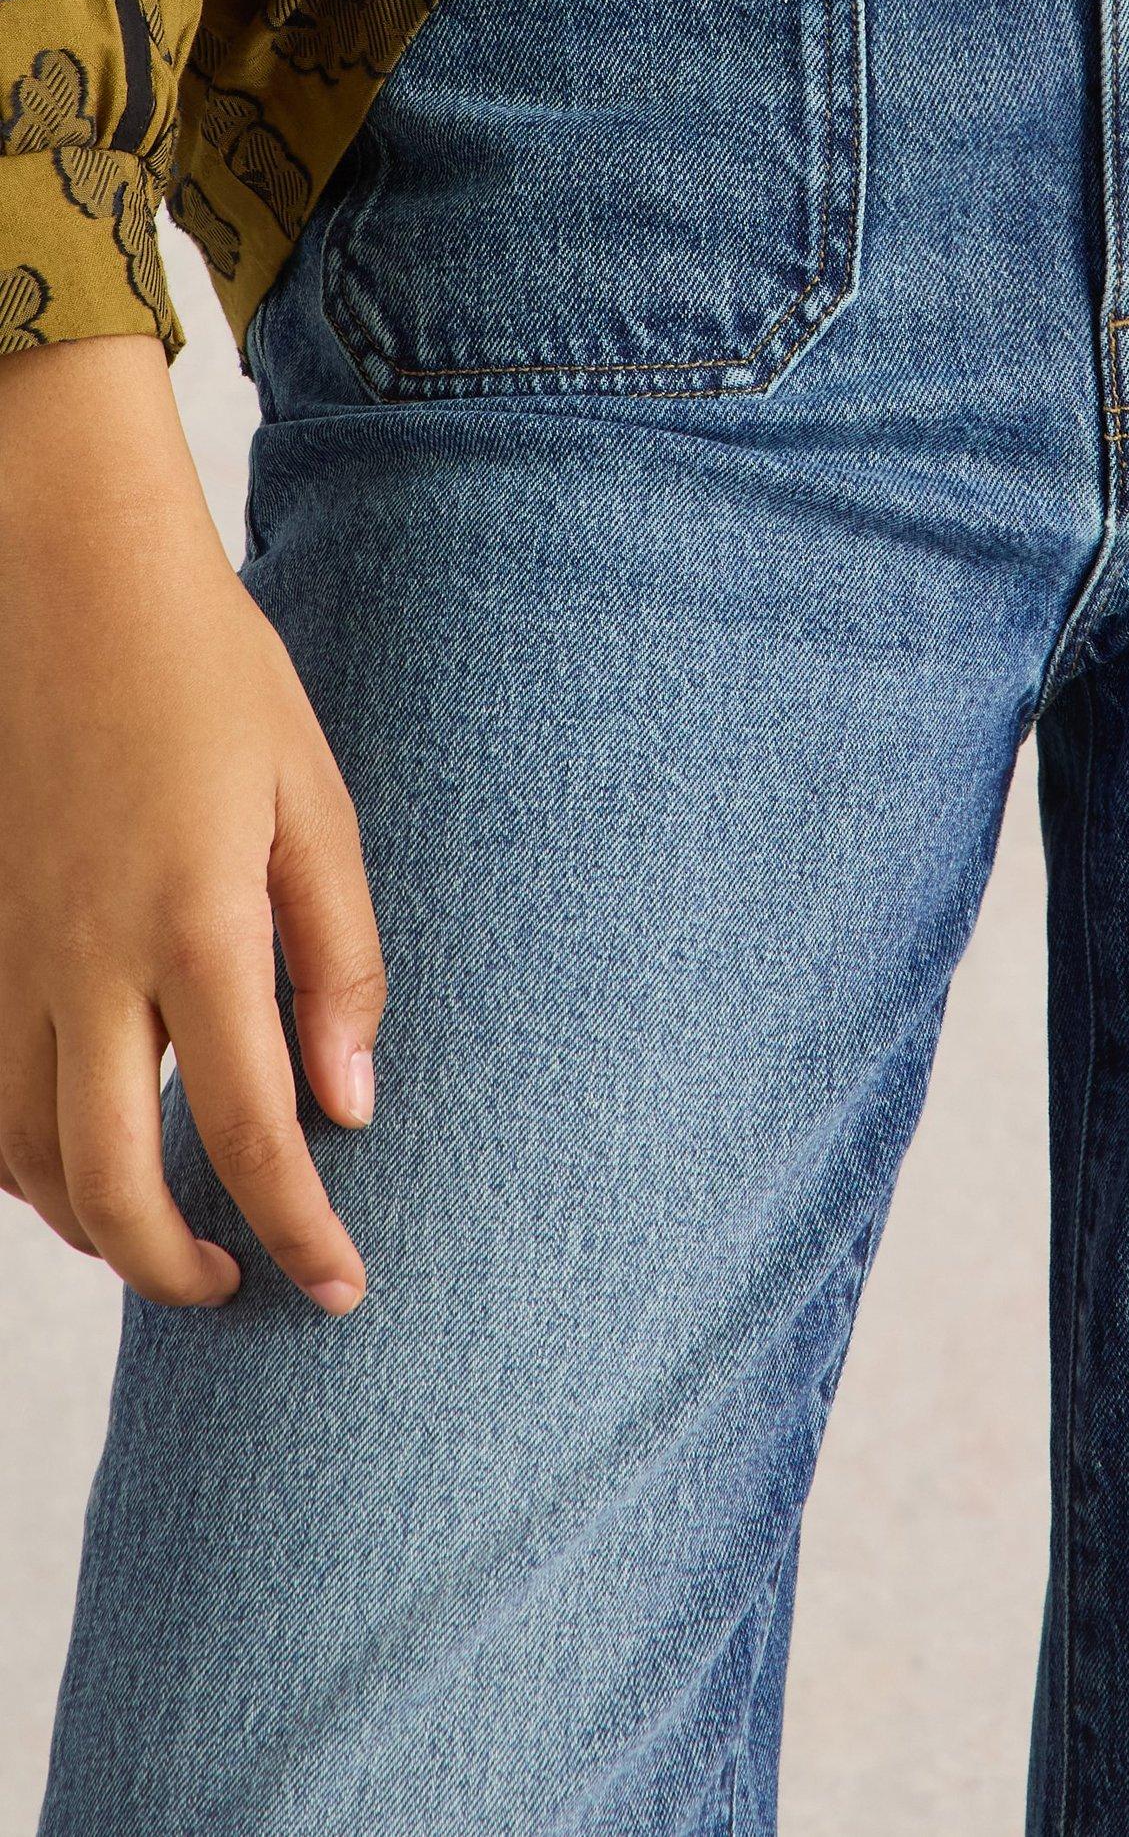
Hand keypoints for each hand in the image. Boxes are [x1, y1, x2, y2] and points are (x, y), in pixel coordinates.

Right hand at [0, 335, 381, 1311]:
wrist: (69, 581)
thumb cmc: (213, 680)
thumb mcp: (315, 806)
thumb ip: (340, 961)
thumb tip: (352, 1104)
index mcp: (193, 927)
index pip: (249, 1132)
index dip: (297, 1230)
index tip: (340, 1289)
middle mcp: (83, 963)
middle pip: (108, 1184)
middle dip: (177, 1266)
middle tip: (247, 1289)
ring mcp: (9, 956)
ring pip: (23, 1158)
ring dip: (96, 1229)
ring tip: (171, 1242)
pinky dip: (26, 1161)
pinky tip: (80, 1160)